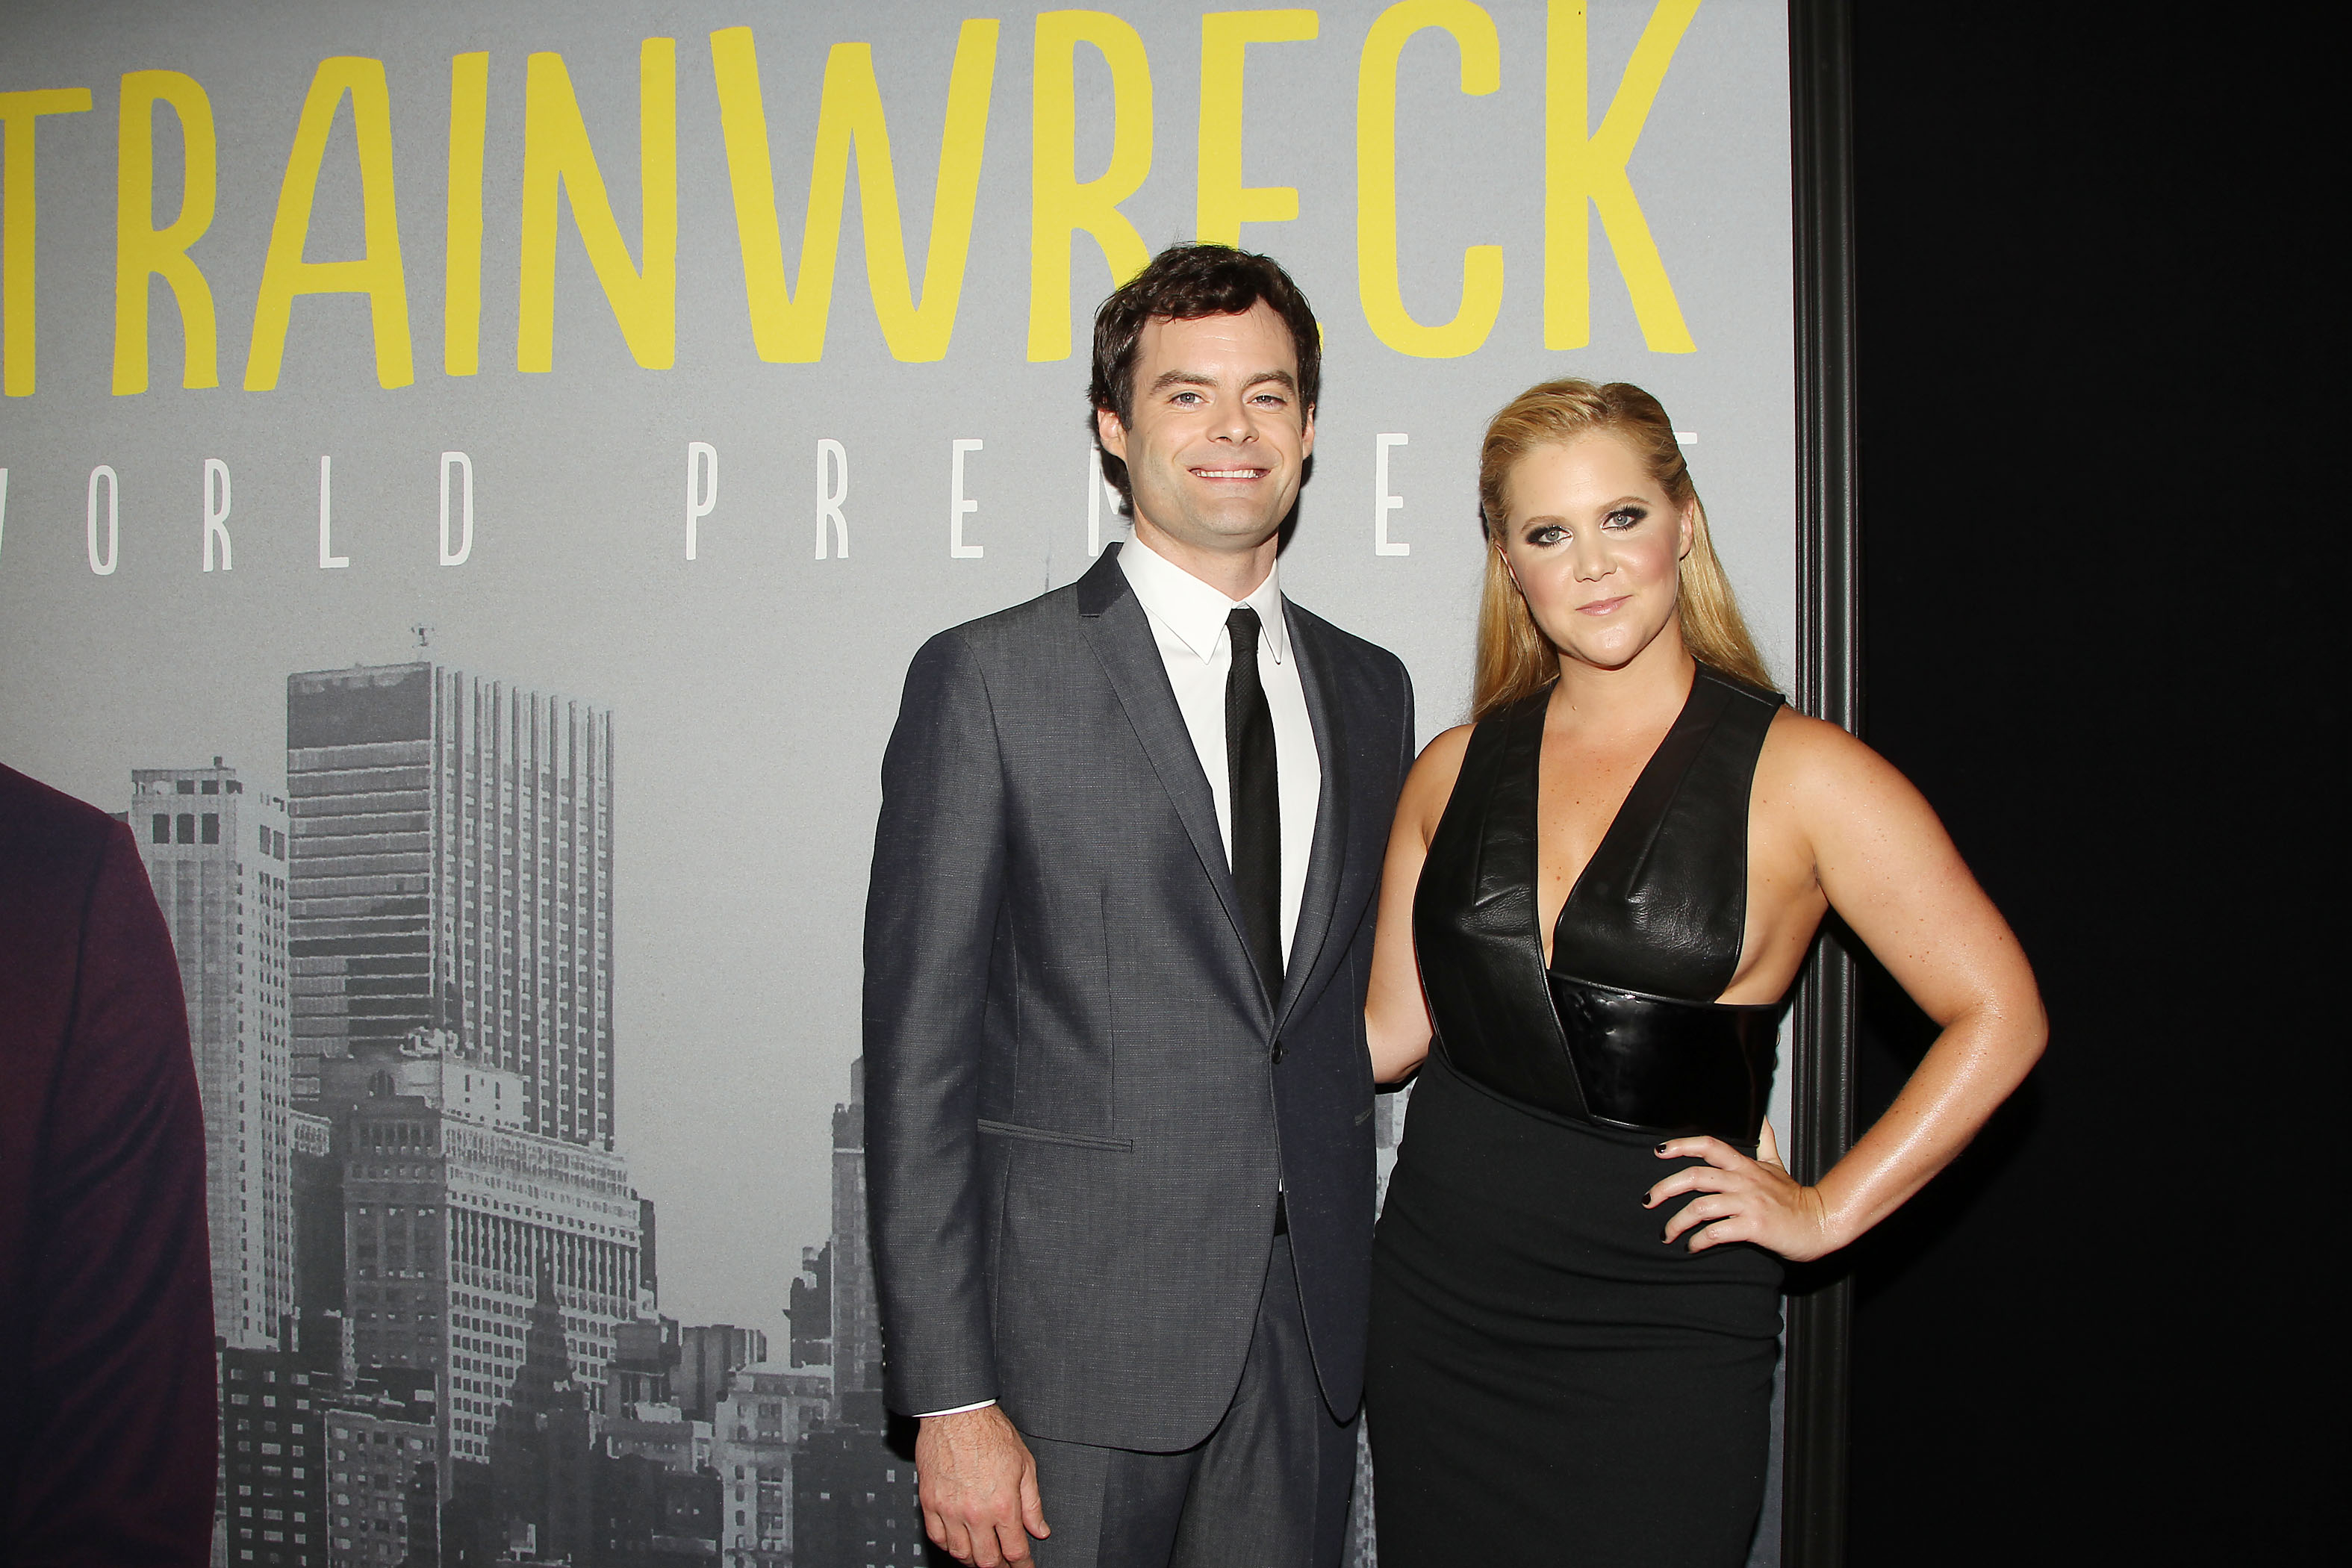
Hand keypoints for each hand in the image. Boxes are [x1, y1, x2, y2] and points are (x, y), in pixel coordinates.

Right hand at [915, 1406, 1049, 1565]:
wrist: (957, 1413)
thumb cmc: (989, 1432)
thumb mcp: (1025, 1465)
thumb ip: (1033, 1503)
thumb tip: (1040, 1529)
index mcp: (1003, 1504)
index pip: (1015, 1551)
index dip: (1022, 1565)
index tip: (1024, 1567)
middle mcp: (976, 1512)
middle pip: (987, 1560)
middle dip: (1000, 1567)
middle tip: (1005, 1564)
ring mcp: (950, 1510)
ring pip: (961, 1554)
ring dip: (974, 1560)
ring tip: (982, 1555)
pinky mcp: (930, 1503)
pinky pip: (937, 1537)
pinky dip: (949, 1546)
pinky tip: (959, 1542)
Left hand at [1645, 1121, 1839, 1261]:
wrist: (1821, 1224)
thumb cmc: (1795, 1198)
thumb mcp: (1778, 1165)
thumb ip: (1765, 1143)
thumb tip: (1762, 1119)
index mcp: (1746, 1166)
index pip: (1710, 1145)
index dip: (1682, 1145)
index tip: (1658, 1151)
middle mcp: (1744, 1181)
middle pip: (1695, 1176)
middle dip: (1665, 1188)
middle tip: (1648, 1201)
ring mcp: (1749, 1204)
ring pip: (1700, 1207)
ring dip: (1677, 1222)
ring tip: (1666, 1234)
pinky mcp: (1754, 1227)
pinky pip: (1716, 1232)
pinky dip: (1698, 1241)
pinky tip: (1691, 1247)